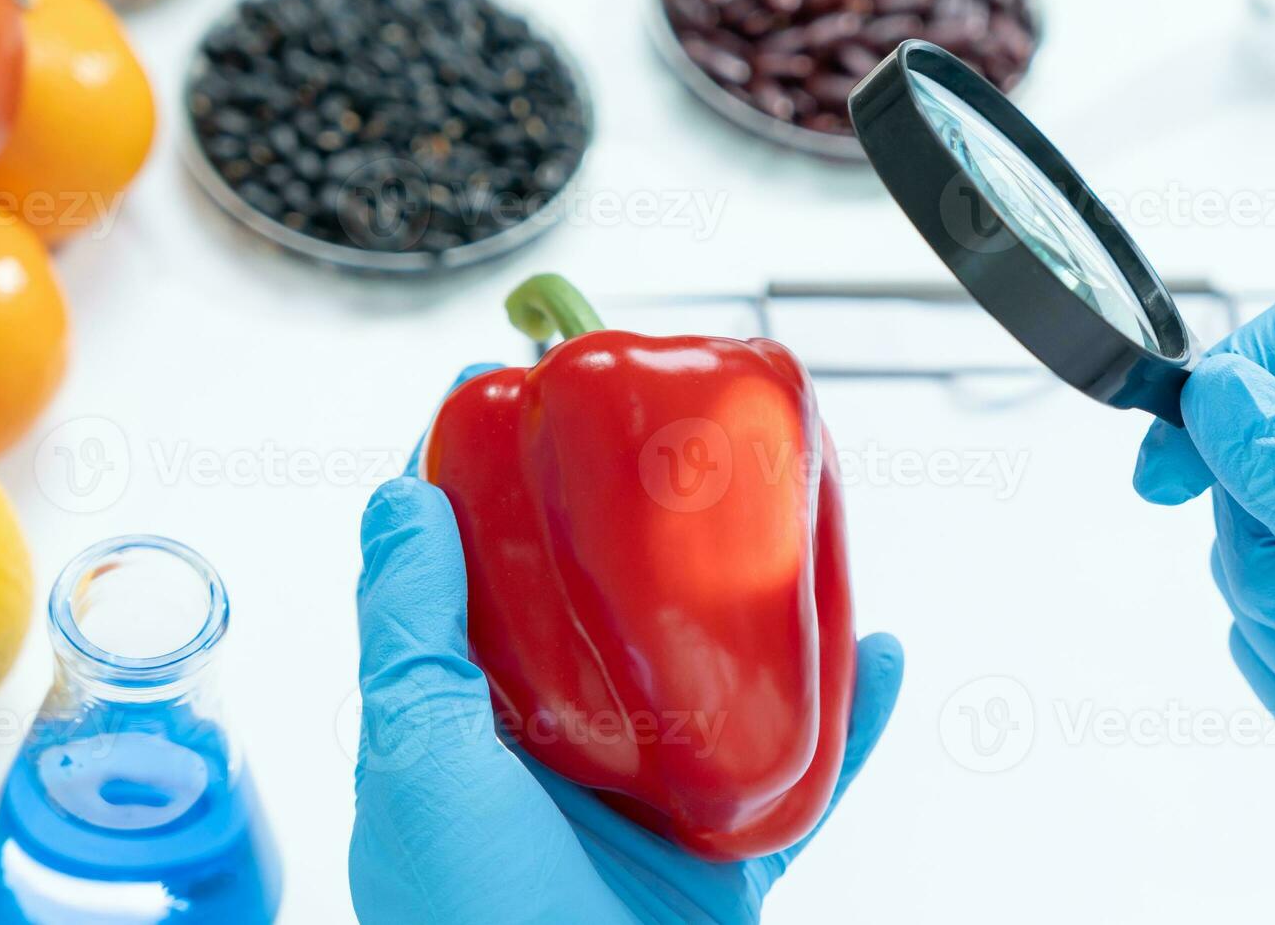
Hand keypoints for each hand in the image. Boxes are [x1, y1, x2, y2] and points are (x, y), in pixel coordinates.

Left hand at [349, 368, 905, 924]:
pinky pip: (805, 772)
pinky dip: (848, 716)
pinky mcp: (728, 856)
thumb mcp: (413, 752)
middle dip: (654, 533)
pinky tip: (876, 652)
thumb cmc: (470, 922)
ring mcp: (649, 804)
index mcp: (468, 728)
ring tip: (796, 523)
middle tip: (691, 445)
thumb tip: (398, 492)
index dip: (509, 490)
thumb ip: (409, 629)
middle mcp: (559, 756)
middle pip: (613, 615)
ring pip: (718, 680)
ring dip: (760, 607)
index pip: (484, 582)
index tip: (539, 401)